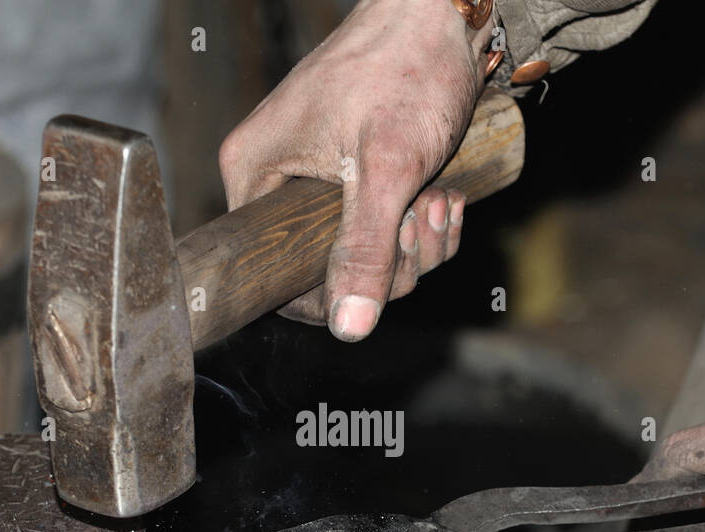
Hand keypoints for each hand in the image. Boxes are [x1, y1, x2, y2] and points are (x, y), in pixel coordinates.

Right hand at [218, 0, 490, 340]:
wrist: (448, 10)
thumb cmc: (407, 66)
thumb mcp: (388, 168)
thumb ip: (363, 250)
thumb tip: (349, 327)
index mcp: (256, 174)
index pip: (271, 272)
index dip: (327, 293)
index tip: (378, 272)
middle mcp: (279, 178)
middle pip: (326, 270)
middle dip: (389, 260)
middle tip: (420, 218)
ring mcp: (322, 178)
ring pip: (366, 254)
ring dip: (417, 243)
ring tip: (440, 198)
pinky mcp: (361, 174)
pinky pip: (387, 231)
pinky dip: (425, 225)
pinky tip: (446, 197)